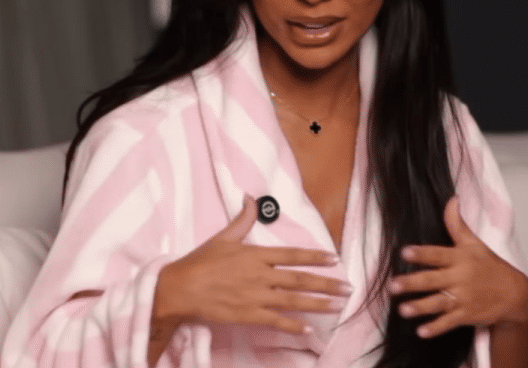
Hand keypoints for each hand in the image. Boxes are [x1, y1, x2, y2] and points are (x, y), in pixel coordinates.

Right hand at [154, 195, 352, 334]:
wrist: (179, 288)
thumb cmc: (199, 262)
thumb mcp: (223, 237)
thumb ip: (242, 219)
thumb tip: (250, 198)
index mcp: (256, 255)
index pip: (292, 255)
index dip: (315, 257)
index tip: (334, 259)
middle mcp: (260, 275)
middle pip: (300, 279)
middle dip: (326, 283)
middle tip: (347, 287)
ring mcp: (255, 296)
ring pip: (293, 300)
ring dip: (318, 303)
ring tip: (338, 306)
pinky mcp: (247, 315)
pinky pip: (275, 321)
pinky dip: (293, 326)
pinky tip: (309, 329)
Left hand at [388, 196, 527, 337]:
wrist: (515, 294)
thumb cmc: (490, 266)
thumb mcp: (474, 243)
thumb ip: (457, 224)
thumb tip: (451, 200)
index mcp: (460, 258)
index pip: (437, 254)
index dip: (421, 253)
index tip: (404, 252)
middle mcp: (460, 278)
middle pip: (432, 280)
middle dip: (412, 284)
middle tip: (393, 285)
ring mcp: (464, 298)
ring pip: (438, 303)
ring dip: (420, 308)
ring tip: (402, 310)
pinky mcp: (467, 315)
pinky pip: (449, 322)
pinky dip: (436, 328)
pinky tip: (421, 332)